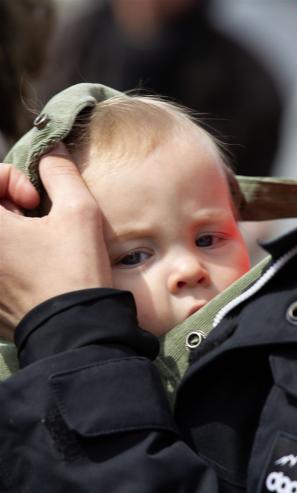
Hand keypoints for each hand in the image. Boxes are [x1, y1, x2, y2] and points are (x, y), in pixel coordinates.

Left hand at [0, 144, 111, 340]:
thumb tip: (52, 149)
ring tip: (37, 239)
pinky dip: (9, 251)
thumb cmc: (74, 271)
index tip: (35, 199)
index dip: (11, 178)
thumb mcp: (79, 212)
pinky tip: (31, 262)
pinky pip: (0, 260)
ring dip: (9, 226)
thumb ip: (61, 171)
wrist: (74, 330)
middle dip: (8, 201)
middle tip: (36, 216)